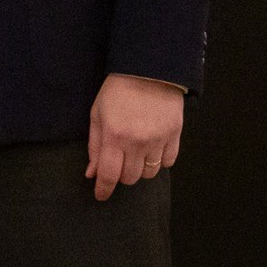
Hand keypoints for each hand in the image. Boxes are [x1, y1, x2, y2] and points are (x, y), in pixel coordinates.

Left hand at [86, 73, 184, 200]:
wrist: (147, 70)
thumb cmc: (117, 91)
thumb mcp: (97, 114)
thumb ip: (95, 145)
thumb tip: (92, 173)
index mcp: (115, 135)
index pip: (109, 175)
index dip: (104, 189)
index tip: (100, 196)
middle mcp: (137, 142)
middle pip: (130, 178)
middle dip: (121, 174)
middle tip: (119, 160)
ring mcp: (158, 140)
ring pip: (149, 174)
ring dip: (140, 168)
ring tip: (135, 152)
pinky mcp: (175, 135)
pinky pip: (168, 162)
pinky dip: (159, 161)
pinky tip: (152, 148)